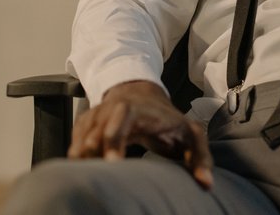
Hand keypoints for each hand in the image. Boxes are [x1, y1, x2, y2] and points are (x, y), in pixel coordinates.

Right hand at [68, 80, 212, 188]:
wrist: (142, 96)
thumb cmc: (167, 120)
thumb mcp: (190, 133)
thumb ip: (199, 156)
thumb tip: (206, 182)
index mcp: (135, 110)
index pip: (119, 121)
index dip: (113, 141)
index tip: (113, 164)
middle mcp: (111, 110)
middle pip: (94, 131)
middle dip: (92, 152)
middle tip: (96, 175)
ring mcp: (95, 116)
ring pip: (80, 139)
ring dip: (84, 159)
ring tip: (92, 179)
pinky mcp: (84, 125)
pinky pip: (73, 143)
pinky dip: (78, 159)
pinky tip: (87, 174)